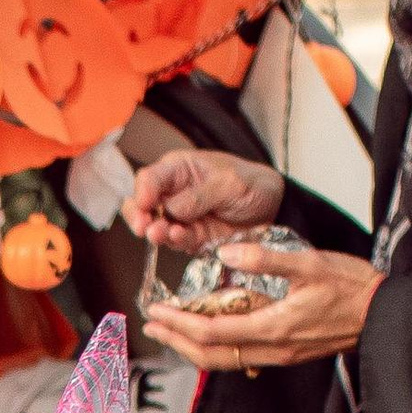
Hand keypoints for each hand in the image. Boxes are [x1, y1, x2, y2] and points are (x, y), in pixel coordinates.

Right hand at [124, 150, 284, 250]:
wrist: (273, 209)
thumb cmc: (251, 184)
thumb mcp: (229, 183)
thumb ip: (199, 195)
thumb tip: (172, 209)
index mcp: (179, 170)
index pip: (149, 178)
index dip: (142, 192)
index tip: (146, 205)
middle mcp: (173, 194)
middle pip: (141, 205)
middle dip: (138, 216)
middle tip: (144, 226)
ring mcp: (179, 218)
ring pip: (153, 226)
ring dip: (155, 232)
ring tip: (160, 233)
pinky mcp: (189, 238)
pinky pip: (174, 242)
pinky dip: (174, 242)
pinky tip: (178, 237)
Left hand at [141, 239, 381, 373]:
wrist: (383, 314)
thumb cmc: (352, 287)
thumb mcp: (309, 262)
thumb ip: (265, 258)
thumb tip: (226, 250)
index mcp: (272, 328)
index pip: (212, 332)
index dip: (180, 323)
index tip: (157, 312)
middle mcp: (270, 350)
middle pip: (209, 355)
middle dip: (176, 341)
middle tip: (151, 326)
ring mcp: (276, 356)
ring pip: (222, 361)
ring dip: (191, 346)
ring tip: (170, 330)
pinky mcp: (283, 354)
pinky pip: (239, 357)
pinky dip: (214, 347)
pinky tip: (206, 332)